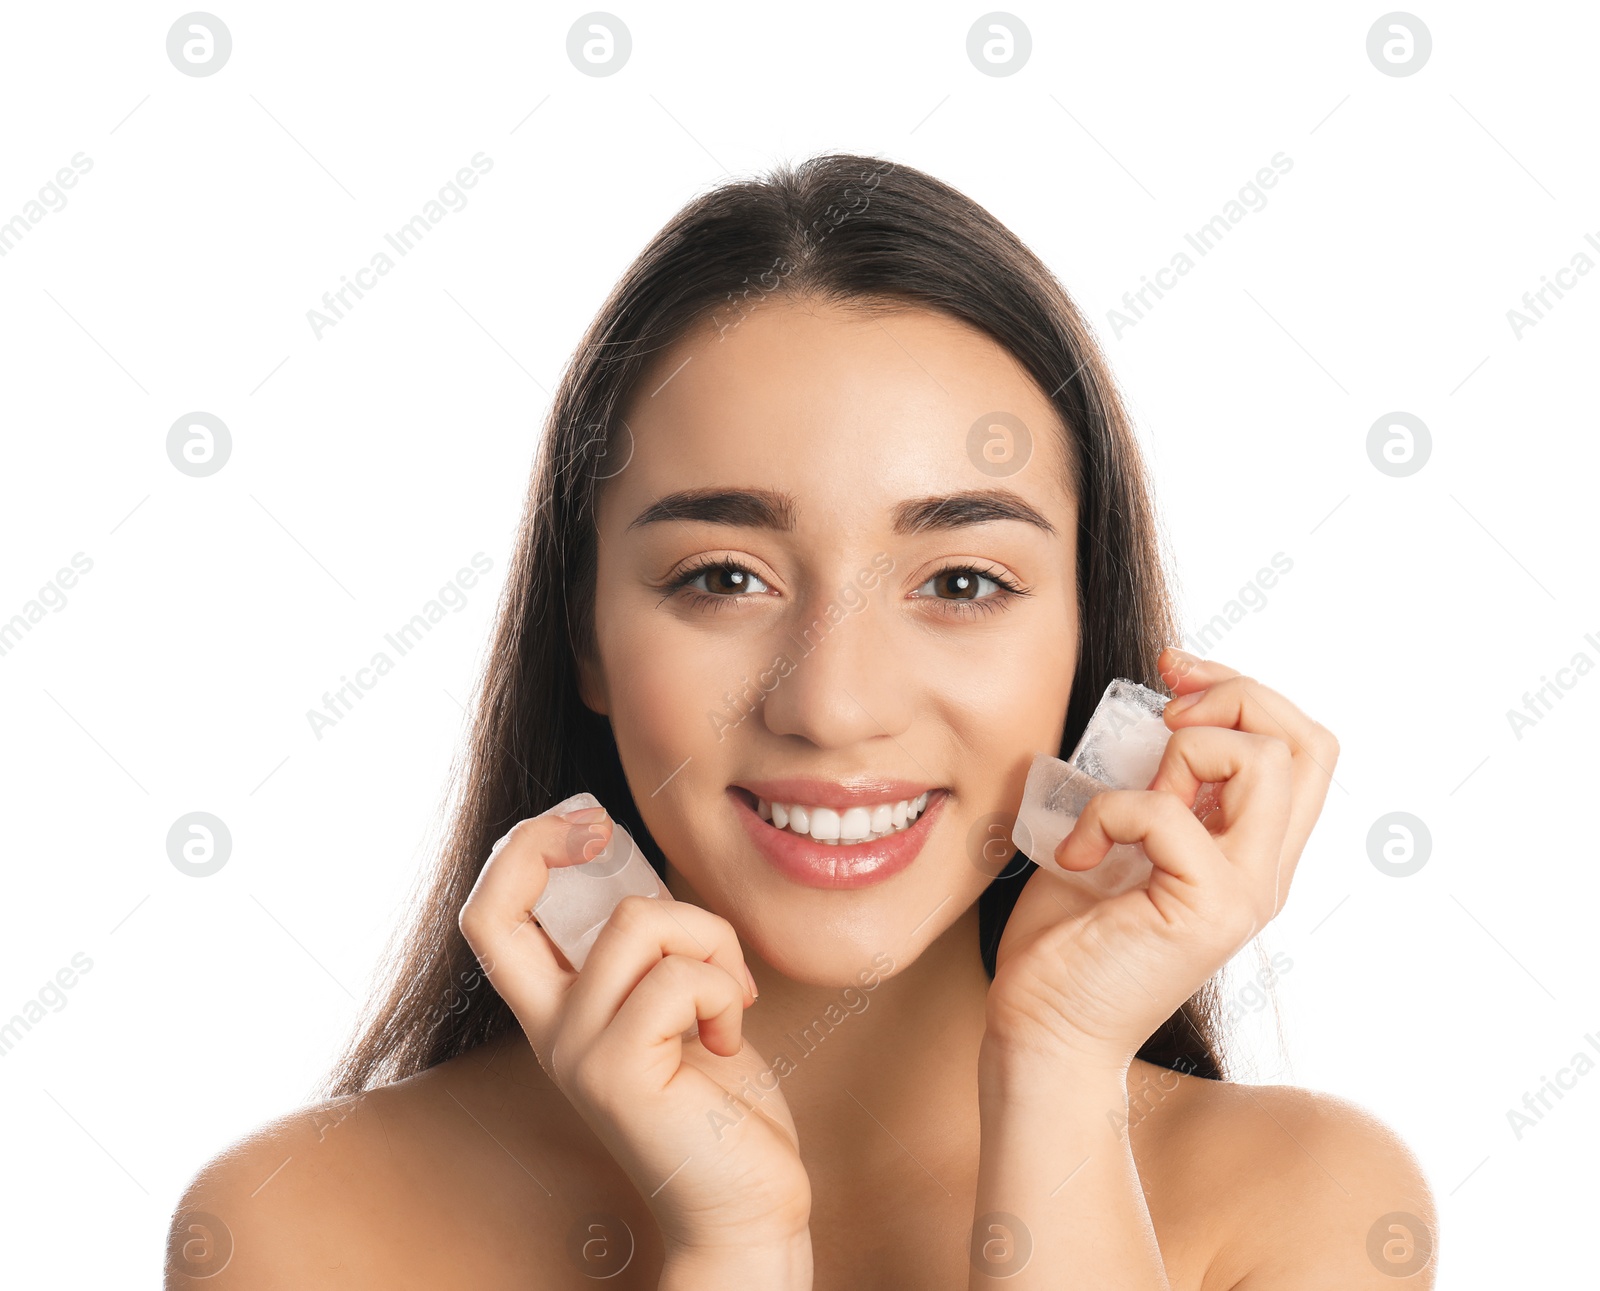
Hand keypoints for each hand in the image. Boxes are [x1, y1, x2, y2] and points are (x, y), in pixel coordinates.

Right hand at [457, 806, 811, 1255]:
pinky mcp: (617, 1074)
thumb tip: (646, 870)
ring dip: (710, 938)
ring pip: (639, 922)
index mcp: (558, 1008)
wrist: (749, 1203)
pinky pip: (681, 976)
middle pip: (498, 909)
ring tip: (730, 990)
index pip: (491, 917)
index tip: (587, 823)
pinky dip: (725, 988)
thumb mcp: (676, 1003)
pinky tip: (730, 1035)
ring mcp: (576, 1053)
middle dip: (542, 842)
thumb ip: (650, 950)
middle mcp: (550, 1030)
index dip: (523, 850)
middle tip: (602, 831)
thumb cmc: (723, 1103)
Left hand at [986, 649, 1338, 1071]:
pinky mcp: (1204, 909)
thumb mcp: (1119, 834)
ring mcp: (1242, 892)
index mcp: (1250, 849)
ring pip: (1263, 762)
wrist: (1045, 1026)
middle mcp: (1264, 870)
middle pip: (1306, 741)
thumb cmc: (1070, 936)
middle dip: (1233, 694)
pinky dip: (1108, 811)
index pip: (1302, 745)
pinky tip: (1078, 849)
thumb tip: (1153, 718)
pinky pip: (1167, 812)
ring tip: (1130, 797)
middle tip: (1163, 711)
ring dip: (1183, 750)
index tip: (1173, 678)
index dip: (1245, 691)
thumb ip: (1153, 783)